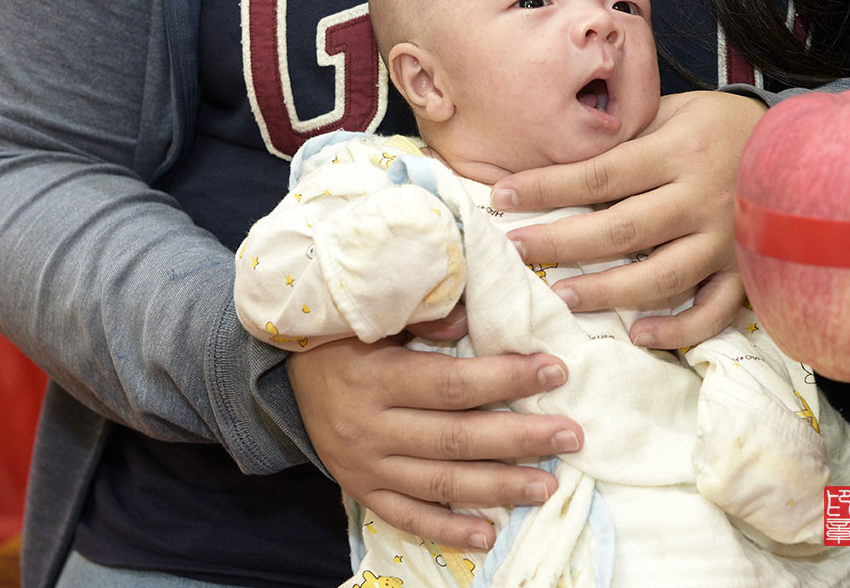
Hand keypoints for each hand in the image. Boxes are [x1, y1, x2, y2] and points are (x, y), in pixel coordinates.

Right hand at [286, 336, 583, 549]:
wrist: (279, 374)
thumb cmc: (343, 334)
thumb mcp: (375, 314)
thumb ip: (424, 316)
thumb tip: (476, 319)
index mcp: (376, 377)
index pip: (452, 384)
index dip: (506, 379)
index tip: (554, 371)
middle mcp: (369, 428)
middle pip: (455, 438)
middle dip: (520, 438)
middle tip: (571, 435)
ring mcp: (364, 466)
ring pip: (440, 484)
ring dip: (498, 487)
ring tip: (548, 485)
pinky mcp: (360, 490)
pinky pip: (406, 517)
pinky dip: (448, 529)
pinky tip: (488, 534)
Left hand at [490, 90, 765, 348]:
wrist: (806, 148)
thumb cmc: (723, 128)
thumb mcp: (677, 113)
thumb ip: (629, 136)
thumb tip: (558, 154)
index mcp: (679, 150)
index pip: (599, 174)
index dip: (546, 187)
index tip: (501, 195)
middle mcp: (700, 198)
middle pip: (620, 229)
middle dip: (561, 242)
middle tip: (517, 251)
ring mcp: (726, 240)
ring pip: (660, 277)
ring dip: (607, 291)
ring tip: (562, 296)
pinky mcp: (746, 272)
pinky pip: (712, 311)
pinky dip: (678, 329)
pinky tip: (638, 334)